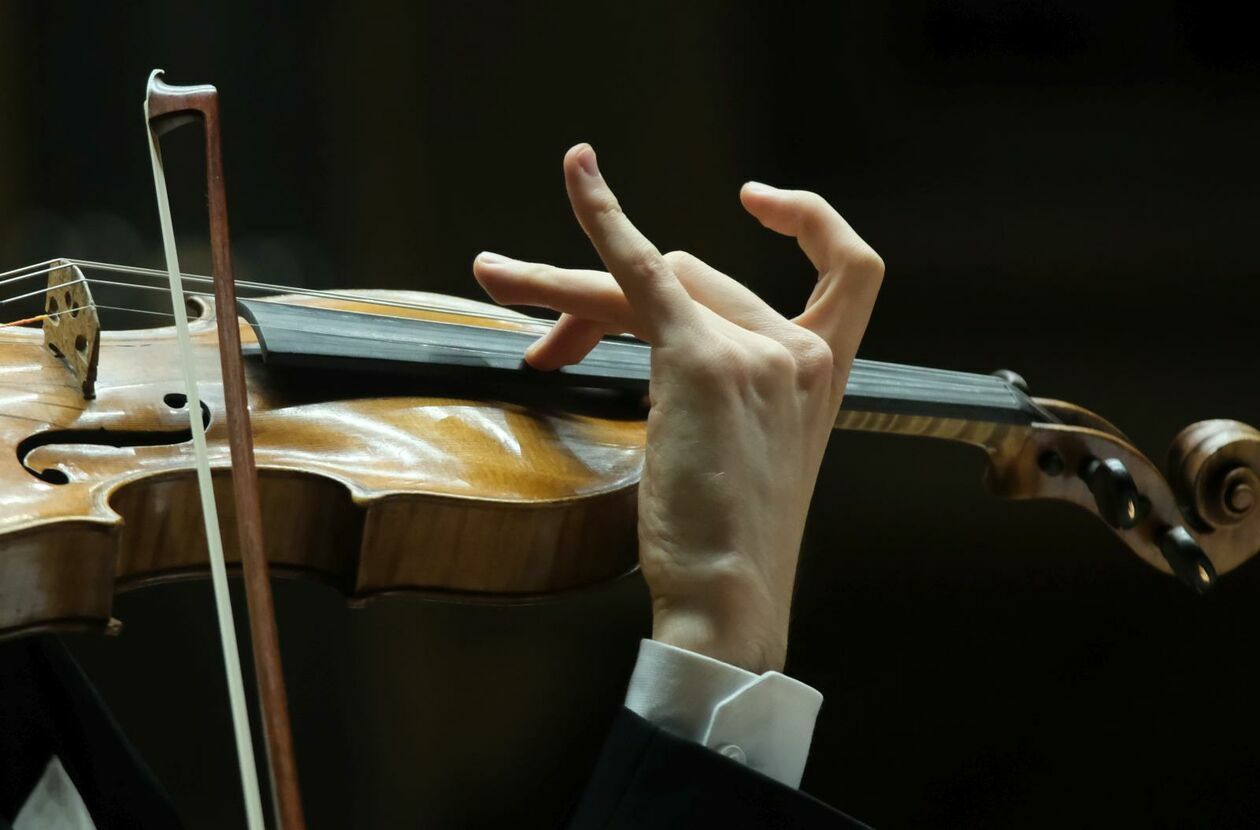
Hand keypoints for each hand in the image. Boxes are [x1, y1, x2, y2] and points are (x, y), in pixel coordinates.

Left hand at [474, 144, 882, 672]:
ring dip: (568, 287)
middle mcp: (801, 353)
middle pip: (697, 278)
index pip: (853, 272)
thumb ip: (726, 388)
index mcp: (824, 378)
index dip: (811, 222)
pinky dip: (604, 218)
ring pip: (651, 281)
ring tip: (497, 278)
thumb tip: (650, 346)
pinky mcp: (702, 359)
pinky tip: (580, 176)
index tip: (756, 199)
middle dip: (613, 296)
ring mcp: (757, 350)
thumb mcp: (745, 452)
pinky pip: (643, 270)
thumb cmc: (728, 544)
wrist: (730, 598)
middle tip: (549, 336)